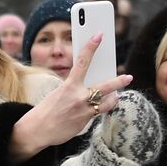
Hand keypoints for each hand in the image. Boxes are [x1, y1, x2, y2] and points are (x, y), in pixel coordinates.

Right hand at [9, 33, 131, 162]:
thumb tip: (89, 86)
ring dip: (114, 98)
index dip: (91, 47)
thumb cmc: (46, 110)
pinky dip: (99, 109)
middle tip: (129, 77)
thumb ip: (74, 88)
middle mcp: (79, 97)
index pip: (82, 61)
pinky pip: (98, 113)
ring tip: (116, 95)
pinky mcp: (85, 122)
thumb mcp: (58, 93)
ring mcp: (84, 111)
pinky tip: (98, 108)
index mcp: (69, 86)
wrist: (37, 130)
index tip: (98, 35)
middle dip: (119, 81)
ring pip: (108, 102)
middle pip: (106, 86)